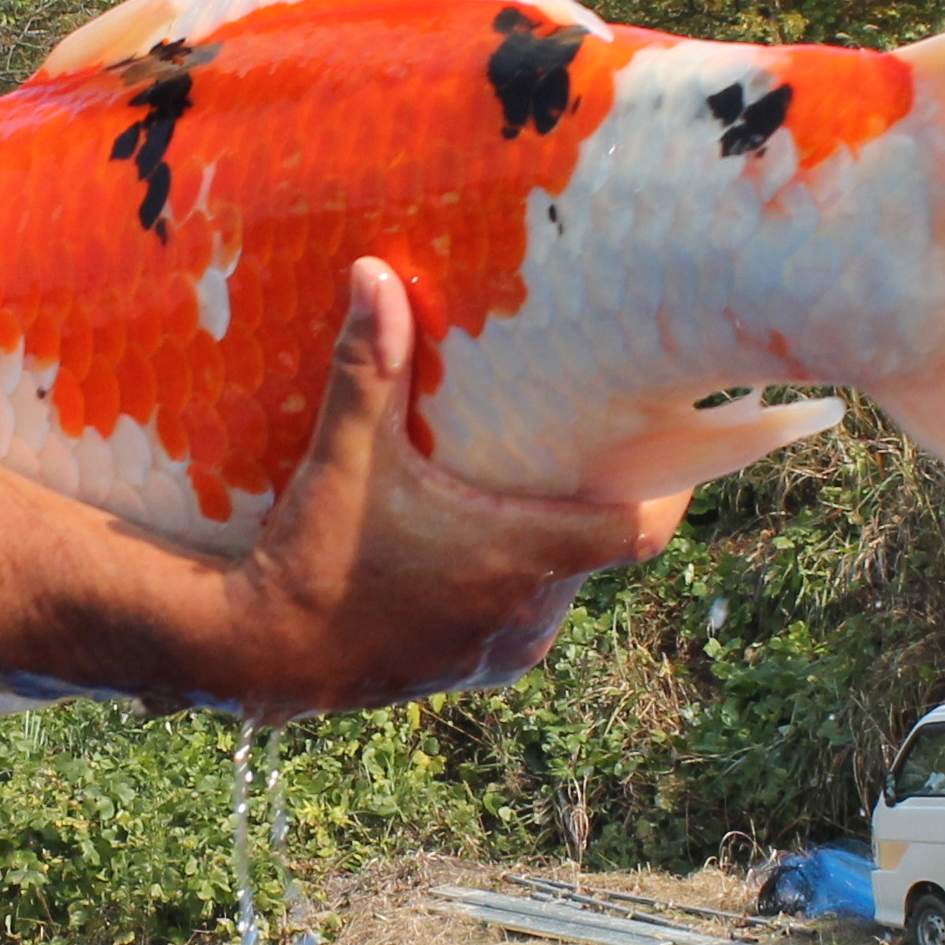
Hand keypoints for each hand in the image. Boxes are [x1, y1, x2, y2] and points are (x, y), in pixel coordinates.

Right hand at [209, 259, 665, 721]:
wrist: (260, 657)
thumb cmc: (312, 555)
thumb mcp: (344, 455)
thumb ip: (368, 366)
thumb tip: (374, 272)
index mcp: (522, 556)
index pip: (642, 530)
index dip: (673, 489)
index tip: (685, 449)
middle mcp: (527, 613)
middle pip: (602, 552)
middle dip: (601, 503)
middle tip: (594, 446)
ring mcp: (500, 651)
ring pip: (563, 589)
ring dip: (558, 546)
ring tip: (539, 491)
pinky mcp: (471, 673)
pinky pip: (524, 623)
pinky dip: (520, 587)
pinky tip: (484, 554)